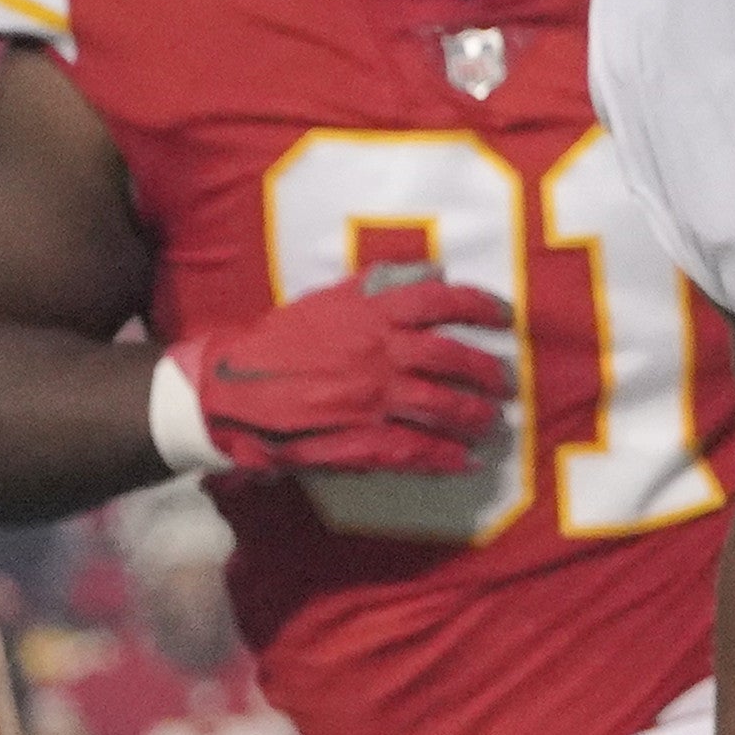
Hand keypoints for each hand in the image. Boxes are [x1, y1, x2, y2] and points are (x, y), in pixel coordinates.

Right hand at [162, 271, 517, 476]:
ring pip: (444, 407)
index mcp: (368, 313)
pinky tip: (467, 462)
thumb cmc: (279, 343)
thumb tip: (435, 272)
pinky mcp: (361, 440)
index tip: (506, 316)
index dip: (482, 306)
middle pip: (453, 359)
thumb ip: (380, 287)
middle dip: (488, 372)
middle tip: (505, 383)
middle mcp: (377, 353)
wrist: (228, 392)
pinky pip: (418, 451)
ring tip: (490, 423)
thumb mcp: (327, 301)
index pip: (440, 301)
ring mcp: (372, 400)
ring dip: (476, 417)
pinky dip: (448, 458)